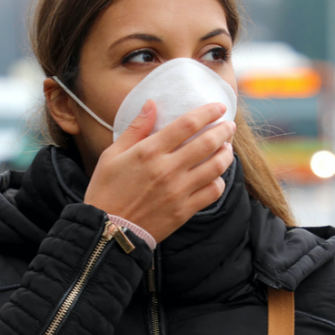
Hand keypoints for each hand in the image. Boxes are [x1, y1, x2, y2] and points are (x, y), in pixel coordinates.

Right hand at [83, 100, 235, 243]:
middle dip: (223, 131)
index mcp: (149, 152)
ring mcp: (178, 191)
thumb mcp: (111, 155)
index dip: (208, 112)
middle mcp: (167, 169)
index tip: (218, 107)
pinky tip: (216, 176)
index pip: (187, 124)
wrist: (107, 231)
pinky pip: (212, 193)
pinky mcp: (183, 211)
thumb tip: (152, 103)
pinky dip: (219, 181)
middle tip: (229, 126)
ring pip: (215, 167)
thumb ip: (135, 129)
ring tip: (227, 148)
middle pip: (208, 143)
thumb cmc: (105, 191)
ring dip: (226, 154)